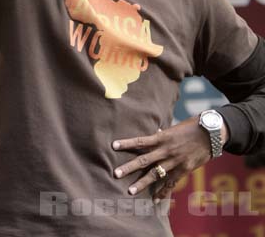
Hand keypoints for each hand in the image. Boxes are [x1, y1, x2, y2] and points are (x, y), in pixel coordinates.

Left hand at [112, 117, 226, 202]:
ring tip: (130, 191)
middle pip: (144, 159)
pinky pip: (171, 182)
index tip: (113, 145)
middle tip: (115, 173)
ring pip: (155, 174)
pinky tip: (155, 199)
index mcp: (162, 137)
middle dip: (129, 167)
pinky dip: (163, 191)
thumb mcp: (175, 127)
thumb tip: (155, 132)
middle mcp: (166, 150)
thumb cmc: (192, 126)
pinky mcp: (184, 169)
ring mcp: (175, 161)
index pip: (140, 141)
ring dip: (142, 183)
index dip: (126, 143)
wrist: (211, 133)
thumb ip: (164, 133)